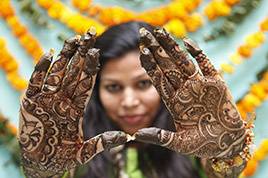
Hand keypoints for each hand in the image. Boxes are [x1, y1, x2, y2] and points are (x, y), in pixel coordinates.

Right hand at [18, 29, 128, 177]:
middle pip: (72, 73)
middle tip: (89, 35)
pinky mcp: (31, 104)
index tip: (98, 51)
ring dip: (64, 56)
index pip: (85, 83)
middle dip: (80, 54)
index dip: (91, 67)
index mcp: (75, 108)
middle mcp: (62, 100)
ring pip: (57, 74)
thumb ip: (104, 141)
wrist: (42, 166)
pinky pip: (36, 84)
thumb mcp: (86, 150)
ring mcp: (46, 100)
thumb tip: (127, 137)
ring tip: (73, 39)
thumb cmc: (63, 158)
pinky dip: (41, 70)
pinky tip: (48, 56)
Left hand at [135, 28, 251, 158]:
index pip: (158, 79)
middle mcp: (185, 90)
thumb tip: (136, 135)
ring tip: (160, 32)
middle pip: (167, 66)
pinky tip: (187, 42)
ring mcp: (200, 86)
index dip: (149, 65)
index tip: (140, 51)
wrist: (226, 143)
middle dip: (156, 50)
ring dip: (172, 47)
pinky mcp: (216, 84)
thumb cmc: (202, 145)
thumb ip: (159, 137)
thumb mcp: (178, 143)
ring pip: (183, 62)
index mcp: (174, 102)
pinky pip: (206, 65)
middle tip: (144, 33)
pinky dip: (198, 53)